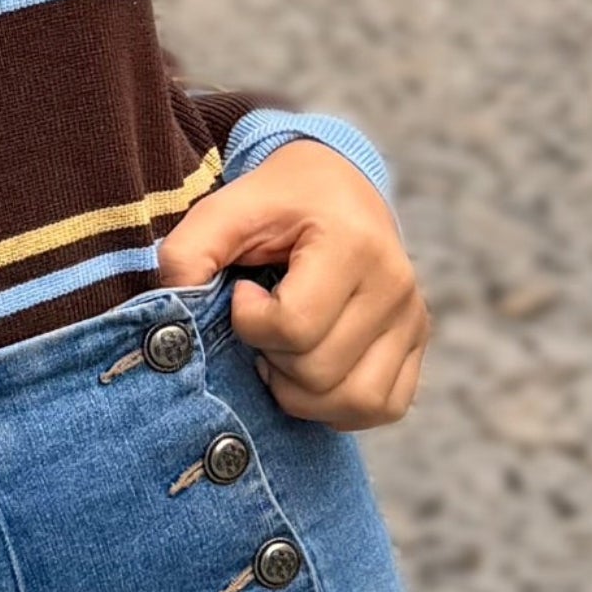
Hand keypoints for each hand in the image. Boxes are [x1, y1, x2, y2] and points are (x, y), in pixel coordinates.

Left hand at [158, 137, 426, 430]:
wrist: (337, 185)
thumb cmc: (276, 201)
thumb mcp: (226, 208)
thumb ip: (188, 252)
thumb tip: (174, 309)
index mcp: (353, 244)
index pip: (295, 327)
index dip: (249, 321)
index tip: (244, 292)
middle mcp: (396, 284)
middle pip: (320, 372)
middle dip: (272, 358)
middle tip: (262, 323)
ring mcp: (413, 317)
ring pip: (354, 401)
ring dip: (303, 392)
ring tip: (285, 352)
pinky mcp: (417, 343)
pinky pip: (384, 406)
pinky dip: (340, 406)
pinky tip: (313, 372)